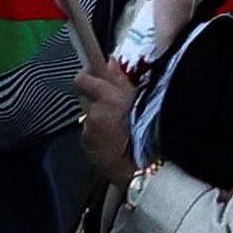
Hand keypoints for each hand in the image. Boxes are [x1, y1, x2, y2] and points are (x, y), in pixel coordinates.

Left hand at [73, 56, 137, 178]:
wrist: (141, 169)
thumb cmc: (149, 131)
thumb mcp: (140, 98)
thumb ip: (120, 79)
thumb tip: (109, 62)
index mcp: (107, 97)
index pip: (83, 78)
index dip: (89, 75)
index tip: (96, 74)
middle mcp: (92, 112)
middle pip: (84, 94)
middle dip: (95, 94)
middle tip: (112, 100)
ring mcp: (87, 130)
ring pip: (88, 113)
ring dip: (97, 113)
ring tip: (116, 123)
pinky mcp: (86, 145)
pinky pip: (89, 130)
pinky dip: (97, 130)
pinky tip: (112, 138)